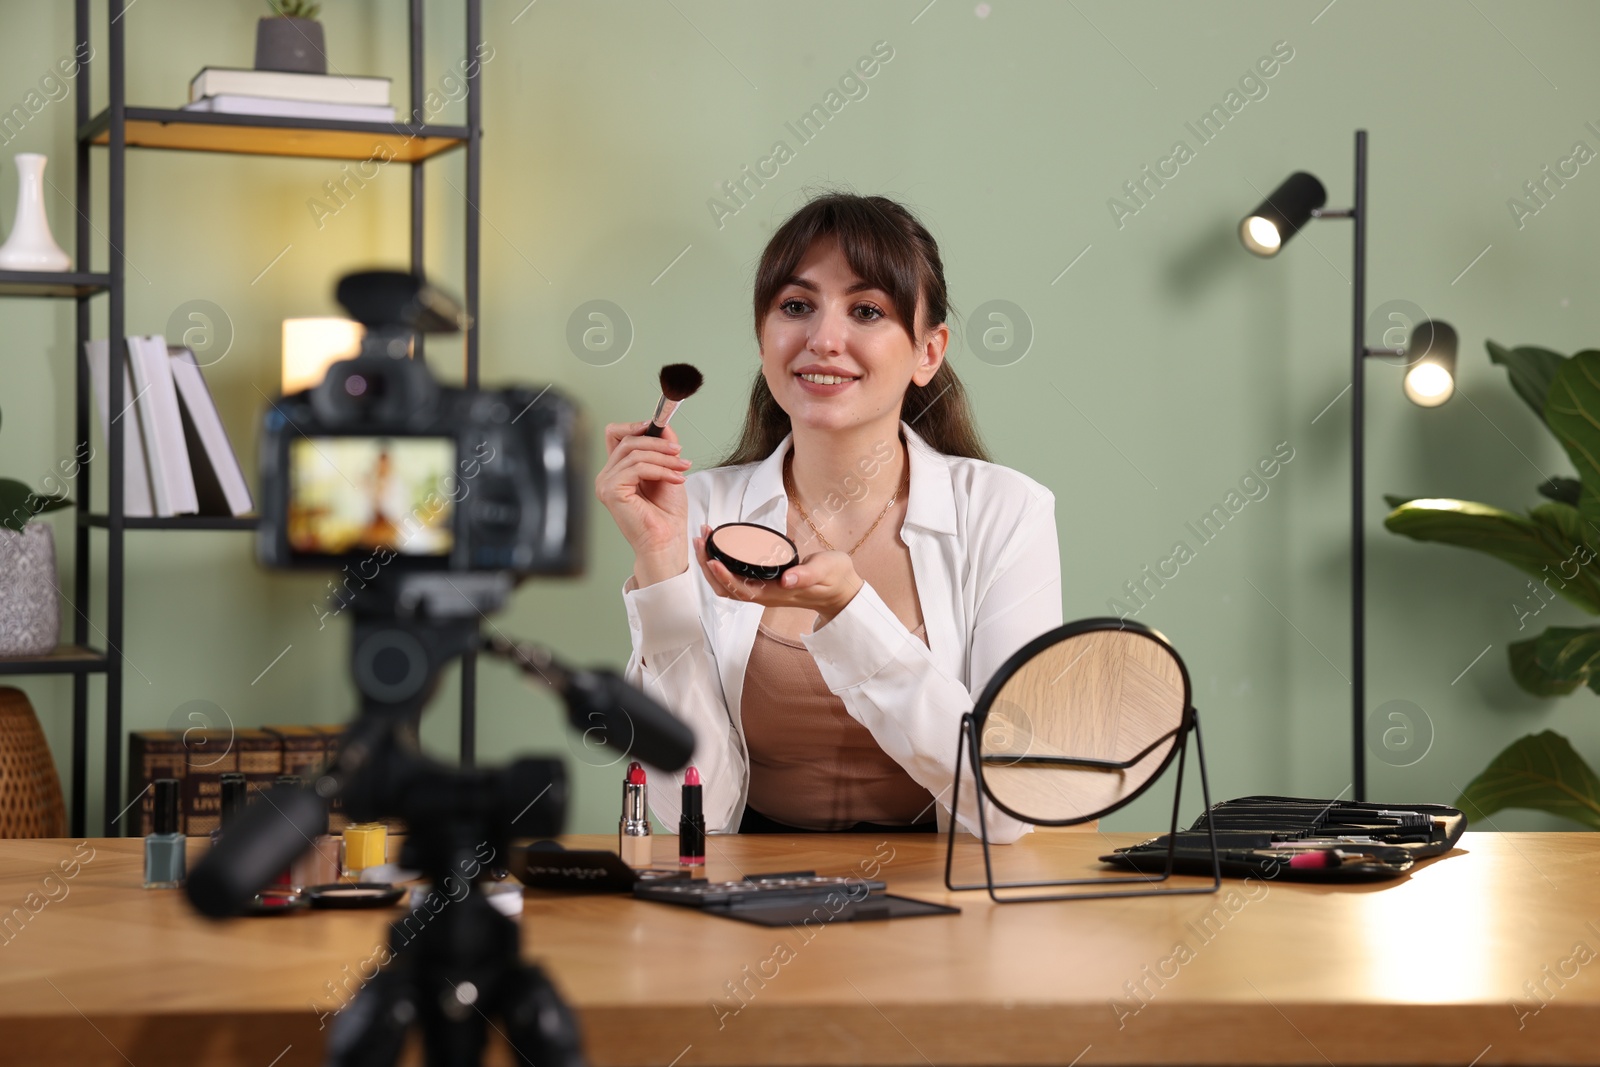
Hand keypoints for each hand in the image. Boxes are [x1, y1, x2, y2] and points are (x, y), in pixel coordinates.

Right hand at [595, 420, 692, 583]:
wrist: (666, 542)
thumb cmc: (666, 515)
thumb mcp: (668, 471)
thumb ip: (663, 448)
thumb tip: (663, 426)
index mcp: (617, 471)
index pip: (615, 434)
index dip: (635, 426)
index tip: (658, 427)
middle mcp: (607, 476)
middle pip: (626, 440)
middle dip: (657, 443)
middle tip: (678, 452)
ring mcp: (605, 484)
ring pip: (634, 452)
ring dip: (664, 458)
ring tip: (681, 468)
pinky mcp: (610, 491)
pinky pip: (636, 467)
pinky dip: (660, 469)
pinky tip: (675, 479)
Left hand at [693, 524, 864, 625]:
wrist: (840, 589)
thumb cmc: (834, 578)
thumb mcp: (826, 570)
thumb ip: (807, 575)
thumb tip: (786, 580)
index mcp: (775, 594)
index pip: (741, 590)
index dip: (723, 577)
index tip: (711, 559)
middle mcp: (764, 595)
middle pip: (725, 588)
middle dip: (708, 566)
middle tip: (700, 538)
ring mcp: (762, 590)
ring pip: (726, 584)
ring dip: (710, 564)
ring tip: (703, 539)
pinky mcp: (763, 582)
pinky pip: (734, 577)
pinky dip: (721, 563)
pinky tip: (718, 546)